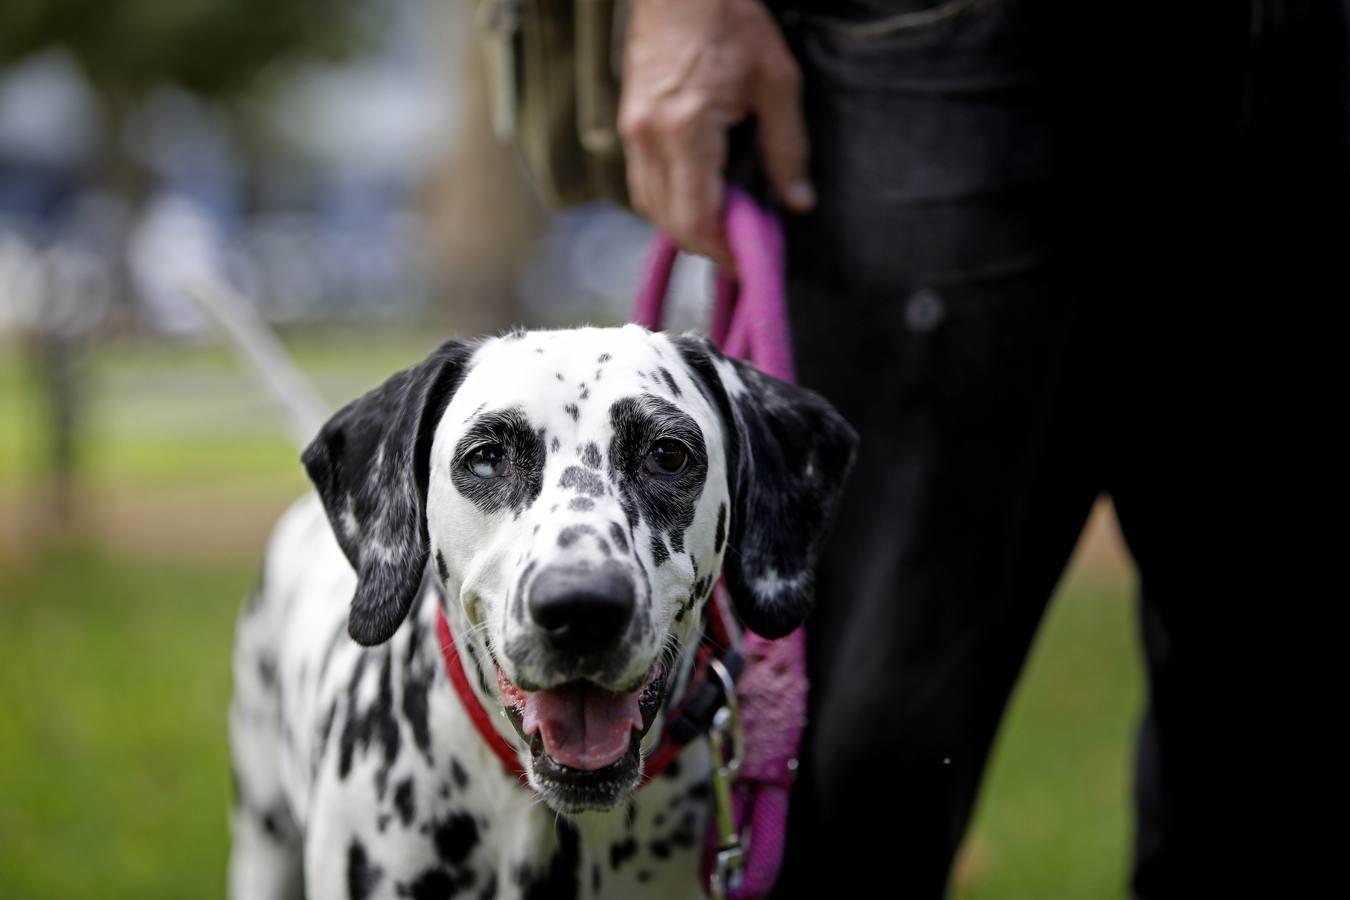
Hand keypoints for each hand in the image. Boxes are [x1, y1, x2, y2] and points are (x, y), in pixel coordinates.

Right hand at [619, 0, 813, 268]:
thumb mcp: (777, 82)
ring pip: (650, 207)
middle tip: (742, 250)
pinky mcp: (629, 124)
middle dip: (706, 245)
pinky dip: (670, 203)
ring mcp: (632, 132)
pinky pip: (643, 184)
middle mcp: (649, 138)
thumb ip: (788, 149)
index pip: (696, 218)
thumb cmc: (731, 21)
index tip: (750, 263)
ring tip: (724, 227)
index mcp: (686, 130)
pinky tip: (700, 198)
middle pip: (669, 222)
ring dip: (685, 227)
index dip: (722, 251)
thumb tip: (797, 203)